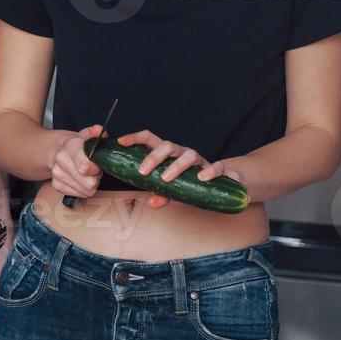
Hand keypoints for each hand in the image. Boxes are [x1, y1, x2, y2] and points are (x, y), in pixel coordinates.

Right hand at [47, 124, 105, 199]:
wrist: (54, 150)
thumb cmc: (74, 145)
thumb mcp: (85, 135)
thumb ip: (94, 133)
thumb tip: (98, 130)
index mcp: (70, 147)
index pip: (85, 167)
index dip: (96, 168)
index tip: (97, 164)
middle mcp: (61, 161)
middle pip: (88, 183)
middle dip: (96, 178)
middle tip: (94, 170)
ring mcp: (57, 174)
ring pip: (85, 191)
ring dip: (89, 184)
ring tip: (87, 174)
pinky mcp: (56, 185)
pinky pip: (78, 194)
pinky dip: (82, 189)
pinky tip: (81, 180)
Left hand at [115, 131, 232, 209]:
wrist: (219, 185)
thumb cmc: (189, 183)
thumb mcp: (172, 191)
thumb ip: (162, 195)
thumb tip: (152, 202)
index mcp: (167, 155)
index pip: (149, 139)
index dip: (135, 137)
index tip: (121, 142)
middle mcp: (182, 153)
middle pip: (167, 145)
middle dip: (153, 157)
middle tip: (142, 172)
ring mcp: (200, 160)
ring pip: (189, 154)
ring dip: (176, 166)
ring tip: (166, 179)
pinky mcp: (217, 169)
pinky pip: (216, 166)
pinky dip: (209, 171)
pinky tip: (201, 178)